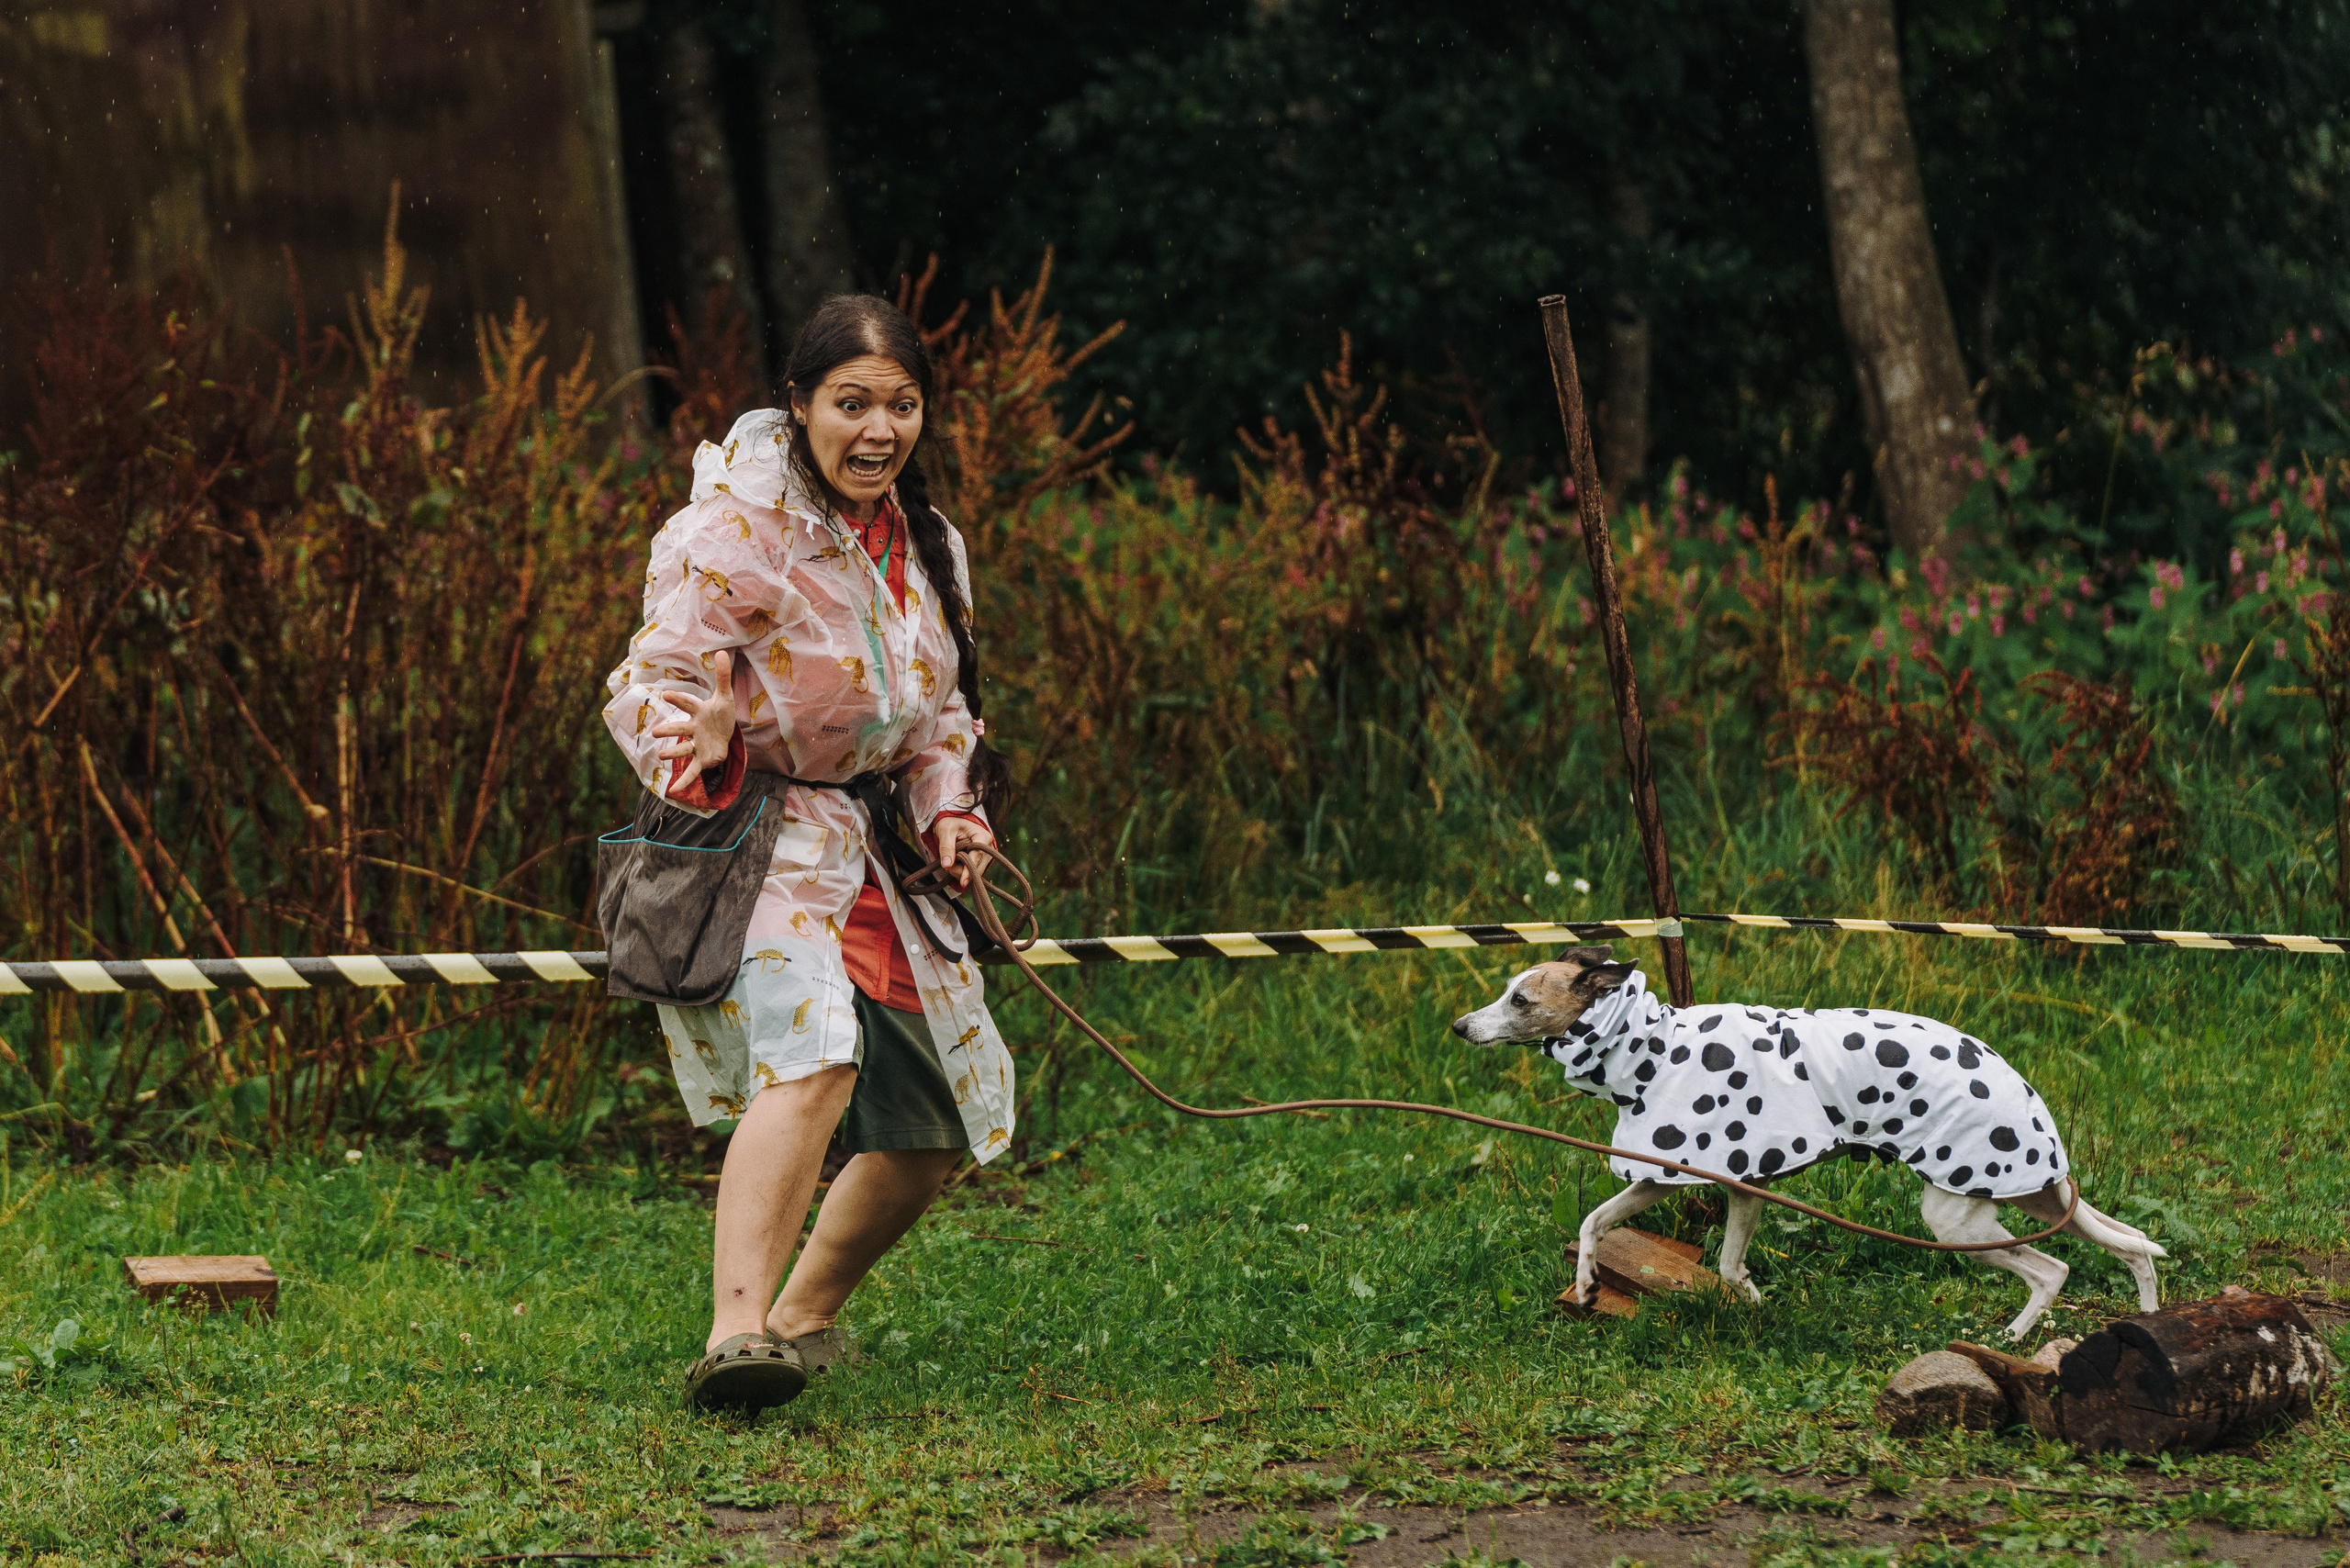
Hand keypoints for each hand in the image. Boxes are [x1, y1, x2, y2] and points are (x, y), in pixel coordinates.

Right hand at [650, 649, 737, 772]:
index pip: (688, 704)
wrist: (724, 735)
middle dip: (670, 730)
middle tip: (656, 731)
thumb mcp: (725, 696)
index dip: (678, 699)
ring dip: (673, 753)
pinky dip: (684, 780)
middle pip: (680, 729)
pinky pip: (692, 770)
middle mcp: (693, 728)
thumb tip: (723, 651)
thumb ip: (723, 676)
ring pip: (683, 749)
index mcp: (698, 712)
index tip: (666, 695)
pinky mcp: (702, 759)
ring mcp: (696, 745)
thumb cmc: (720, 715)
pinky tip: (674, 791)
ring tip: (661, 755)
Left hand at [932, 814, 996, 892]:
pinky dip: (963, 872)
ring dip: (960, 872)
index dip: (969, 870)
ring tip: (953, 858)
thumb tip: (947, 865)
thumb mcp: (945, 831)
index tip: (963, 882)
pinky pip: (973, 874)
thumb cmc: (951, 823)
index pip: (977, 856)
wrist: (956, 823)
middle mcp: (989, 849)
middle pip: (976, 869)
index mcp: (983, 837)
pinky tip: (957, 863)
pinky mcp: (983, 864)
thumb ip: (946, 847)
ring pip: (975, 874)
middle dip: (960, 870)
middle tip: (947, 862)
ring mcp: (987, 858)